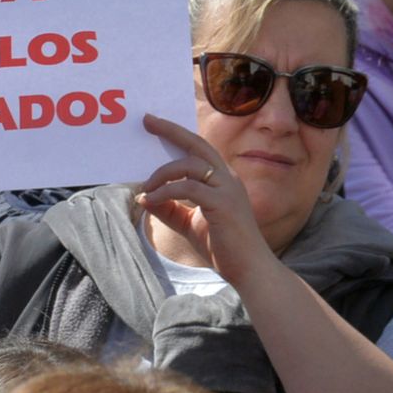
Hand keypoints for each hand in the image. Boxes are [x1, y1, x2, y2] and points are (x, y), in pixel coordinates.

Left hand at [135, 114, 275, 289]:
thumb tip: (143, 197)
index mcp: (223, 179)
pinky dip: (165, 192)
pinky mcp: (223, 204)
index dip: (178, 135)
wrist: (249, 271)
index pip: (200, 149)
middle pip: (198, 144)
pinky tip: (150, 201)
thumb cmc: (223, 247)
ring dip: (162, 174)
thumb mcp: (188, 224)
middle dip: (171, 131)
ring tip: (146, 189)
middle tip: (148, 121)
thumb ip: (168, 209)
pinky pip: (188, 188)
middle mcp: (228, 178)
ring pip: (189, 165)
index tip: (155, 124)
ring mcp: (228, 189)